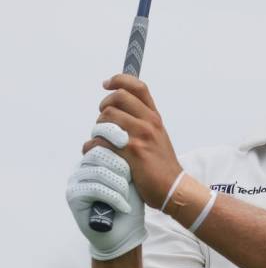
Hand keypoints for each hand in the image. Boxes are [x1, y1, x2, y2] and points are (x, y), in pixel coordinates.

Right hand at [66, 146, 146, 259]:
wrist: (126, 230)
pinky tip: (124, 207)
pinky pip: (95, 188)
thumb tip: (131, 131)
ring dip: (119, 184)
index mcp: (99, 154)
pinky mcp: (73, 194)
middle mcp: (85, 164)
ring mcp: (77, 178)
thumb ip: (130, 152)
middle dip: (122, 166)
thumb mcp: (136, 172)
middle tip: (132, 180)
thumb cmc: (133, 200)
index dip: (121, 144)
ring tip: (128, 195)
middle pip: (100, 151)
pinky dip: (114, 198)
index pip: (105, 138)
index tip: (136, 154)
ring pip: (99, 170)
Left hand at [82, 74, 182, 207]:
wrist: (172, 187)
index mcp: (154, 117)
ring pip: (104, 120)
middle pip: (116, 99)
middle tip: (103, 119)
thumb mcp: (157, 135)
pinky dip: (91, 148)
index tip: (106, 84)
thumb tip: (114, 111)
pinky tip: (96, 154)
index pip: (138, 87)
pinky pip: (98, 142)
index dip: (119, 80)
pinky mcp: (130, 153)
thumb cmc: (161, 164)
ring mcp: (140, 137)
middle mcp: (148, 123)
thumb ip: (141, 121)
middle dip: (103, 107)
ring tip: (102, 141)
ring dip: (97, 130)